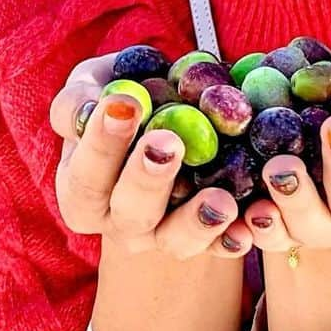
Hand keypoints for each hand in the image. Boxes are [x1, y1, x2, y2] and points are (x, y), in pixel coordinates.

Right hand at [49, 52, 253, 259]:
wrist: (173, 105)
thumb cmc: (125, 95)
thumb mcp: (93, 87)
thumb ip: (79, 99)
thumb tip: (87, 110)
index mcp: (83, 190)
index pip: (84, 178)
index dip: (101, 146)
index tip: (126, 105)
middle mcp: (120, 221)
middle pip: (130, 214)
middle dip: (147, 180)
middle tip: (167, 143)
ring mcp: (164, 234)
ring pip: (175, 240)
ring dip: (196, 221)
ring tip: (219, 198)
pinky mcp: (207, 236)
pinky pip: (222, 243)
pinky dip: (236, 235)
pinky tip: (252, 221)